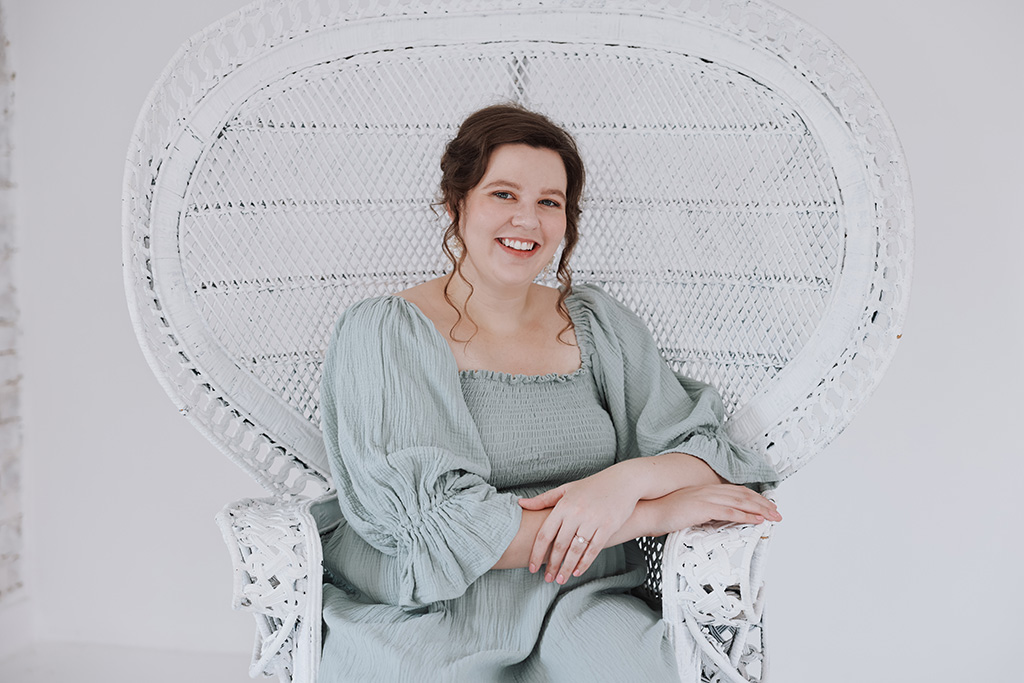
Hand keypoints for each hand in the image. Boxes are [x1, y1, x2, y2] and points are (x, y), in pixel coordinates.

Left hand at [518, 468, 639, 583]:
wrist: (623, 481)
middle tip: (547, 579)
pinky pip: (593, 549)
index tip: (532, 567)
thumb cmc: (592, 486)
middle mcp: (576, 513)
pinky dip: (584, 563)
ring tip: (560, 579)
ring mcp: (592, 520)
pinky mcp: (608, 527)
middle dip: (552, 565)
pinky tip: (577, 572)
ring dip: (566, 568)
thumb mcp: (566, 489)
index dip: (536, 553)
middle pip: (559, 545)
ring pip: (575, 550)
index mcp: (563, 505)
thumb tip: (521, 504)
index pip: (544, 533)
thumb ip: (544, 499)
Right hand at [647, 484, 781, 534]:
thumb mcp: (689, 509)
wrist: (650, 511)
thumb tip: (716, 519)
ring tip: (772, 516)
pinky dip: (745, 516)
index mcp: (706, 490)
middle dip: (762, 503)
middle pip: (743, 495)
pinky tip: (756, 520)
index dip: (753, 497)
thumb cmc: (664, 512)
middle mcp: (709, 491)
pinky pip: (730, 512)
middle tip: (776, 512)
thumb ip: (704, 511)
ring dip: (759, 509)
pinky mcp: (703, 508)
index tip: (765, 505)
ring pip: (740, 502)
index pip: (736, 491)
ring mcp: (707, 498)